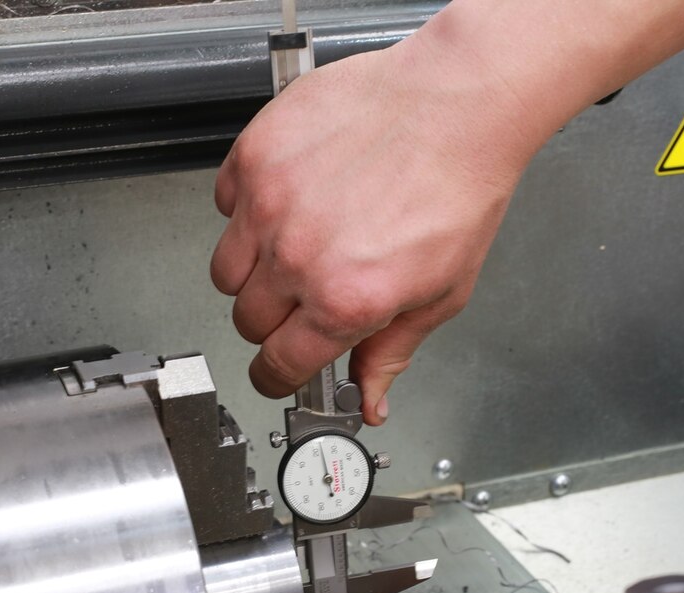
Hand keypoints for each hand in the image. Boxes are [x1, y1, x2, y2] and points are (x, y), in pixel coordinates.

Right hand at [210, 30, 532, 425]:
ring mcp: (268, 204)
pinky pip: (224, 205)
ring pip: (225, 272)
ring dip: (252, 271)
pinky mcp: (254, 157)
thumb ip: (392, 352)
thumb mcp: (441, 292)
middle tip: (304, 296)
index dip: (278, 376)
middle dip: (273, 322)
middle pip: (247, 322)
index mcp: (344, 300)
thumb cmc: (459, 187)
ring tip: (295, 245)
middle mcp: (298, 257)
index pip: (278, 366)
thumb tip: (371, 399)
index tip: (278, 369)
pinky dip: (248, 209)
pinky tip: (291, 198)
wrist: (455, 102)